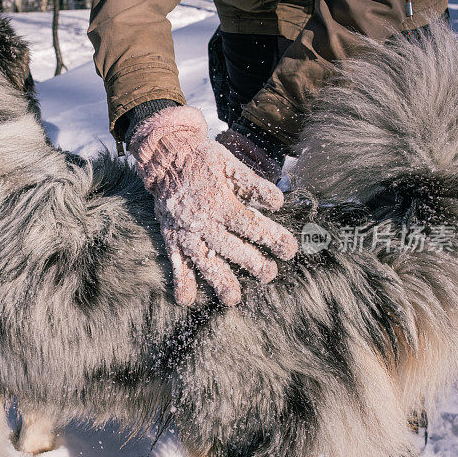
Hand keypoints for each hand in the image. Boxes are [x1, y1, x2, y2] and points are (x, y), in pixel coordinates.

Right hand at [129, 106, 297, 305]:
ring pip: (203, 260)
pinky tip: (187, 301)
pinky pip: (175, 262)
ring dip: (218, 281)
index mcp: (220, 201)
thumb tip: (278, 202)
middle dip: (252, 263)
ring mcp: (185, 231)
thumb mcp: (231, 164)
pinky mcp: (171, 237)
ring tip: (233, 299)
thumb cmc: (203, 160)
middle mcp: (202, 220)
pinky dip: (180, 281)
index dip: (272, 238)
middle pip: (230, 247)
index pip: (250, 225)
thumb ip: (254, 184)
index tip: (289, 250)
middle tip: (269, 275)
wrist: (167, 156)